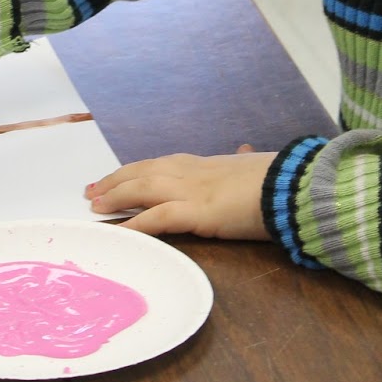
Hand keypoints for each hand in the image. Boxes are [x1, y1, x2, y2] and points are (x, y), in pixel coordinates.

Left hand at [85, 146, 274, 240]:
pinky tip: (118, 230)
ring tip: (95, 206)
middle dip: (114, 181)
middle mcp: (190, 172)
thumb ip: (241, 162)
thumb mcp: (253, 165)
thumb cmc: (276, 178)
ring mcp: (191, 190)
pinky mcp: (197, 212)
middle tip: (91, 191)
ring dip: (116, 196)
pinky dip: (135, 223)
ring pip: (142, 189)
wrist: (291, 184)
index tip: (115, 177)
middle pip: (142, 172)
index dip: (134, 171)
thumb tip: (245, 151)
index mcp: (202, 163)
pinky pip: (157, 218)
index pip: (158, 164)